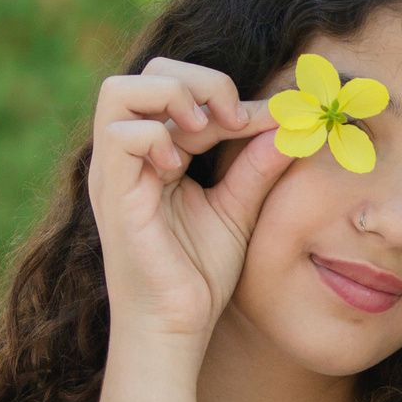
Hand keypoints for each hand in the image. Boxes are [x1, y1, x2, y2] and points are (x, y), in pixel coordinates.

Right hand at [86, 58, 294, 343]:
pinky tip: (179, 168)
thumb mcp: (238, 209)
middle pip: (148, 72)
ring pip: (121, 90)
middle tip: (233, 117)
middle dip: (199, 80)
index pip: (183, 90)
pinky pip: (120, 136)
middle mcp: (129, 156)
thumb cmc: (198, 277)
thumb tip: (288, 124)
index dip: (229, 94)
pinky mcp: (112, 195)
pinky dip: (157, 137)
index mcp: (156, 154)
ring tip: (204, 130)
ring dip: (172, 97)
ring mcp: (115, 172)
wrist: (176, 329)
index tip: (272, 119)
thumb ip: (258, 166)